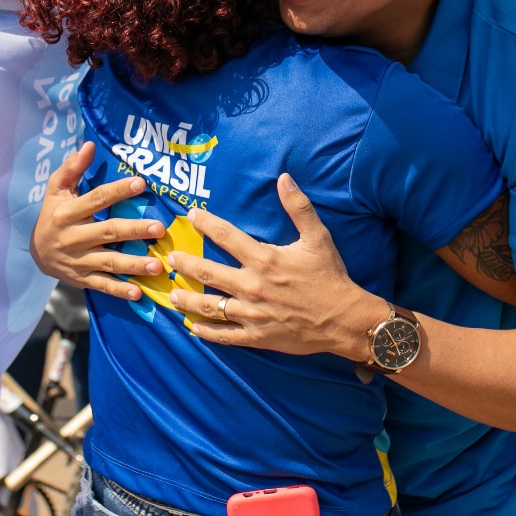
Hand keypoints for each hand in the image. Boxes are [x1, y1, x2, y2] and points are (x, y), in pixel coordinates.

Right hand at [30, 142, 165, 298]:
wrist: (35, 253)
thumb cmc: (53, 213)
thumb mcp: (56, 189)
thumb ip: (72, 168)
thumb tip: (89, 145)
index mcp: (67, 213)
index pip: (96, 199)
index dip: (118, 191)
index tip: (141, 183)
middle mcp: (73, 238)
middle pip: (107, 232)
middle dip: (134, 230)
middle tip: (159, 228)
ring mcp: (78, 261)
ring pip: (109, 262)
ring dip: (134, 264)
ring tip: (157, 264)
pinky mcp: (82, 279)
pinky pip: (102, 286)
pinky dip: (120, 291)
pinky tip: (138, 292)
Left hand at [168, 174, 389, 359]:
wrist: (344, 319)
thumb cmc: (330, 276)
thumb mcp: (317, 238)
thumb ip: (299, 207)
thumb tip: (284, 178)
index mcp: (263, 259)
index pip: (225, 236)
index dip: (205, 223)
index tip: (191, 216)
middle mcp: (251, 286)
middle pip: (206, 271)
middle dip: (184, 264)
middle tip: (170, 259)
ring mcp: (251, 314)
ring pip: (209, 306)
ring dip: (188, 300)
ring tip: (173, 294)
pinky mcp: (256, 337)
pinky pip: (224, 335)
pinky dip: (206, 332)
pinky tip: (194, 327)